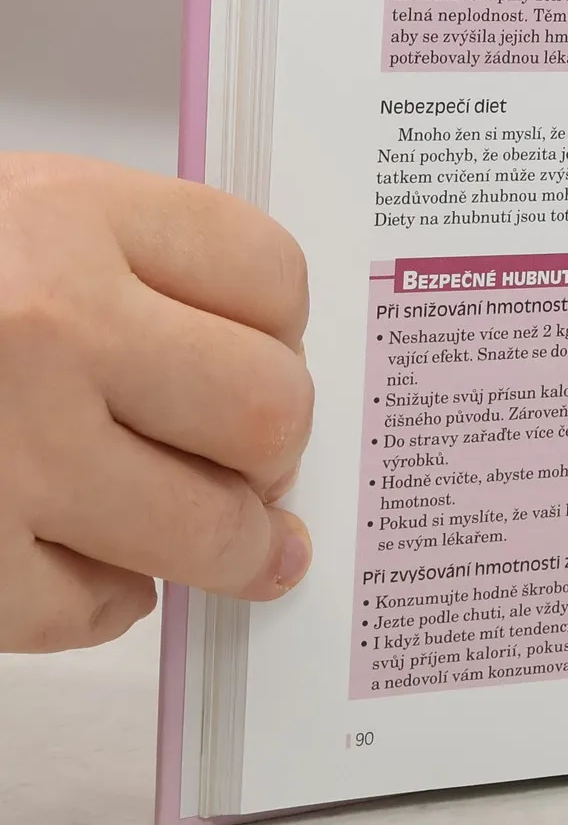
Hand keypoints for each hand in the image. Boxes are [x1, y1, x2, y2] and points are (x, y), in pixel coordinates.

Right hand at [0, 156, 313, 651]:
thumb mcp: (6, 216)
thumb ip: (118, 265)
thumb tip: (253, 350)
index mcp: (66, 219)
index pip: (270, 276)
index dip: (283, 328)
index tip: (272, 352)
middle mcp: (46, 330)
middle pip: (266, 407)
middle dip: (275, 445)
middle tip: (256, 457)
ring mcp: (5, 456)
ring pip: (209, 526)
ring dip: (234, 545)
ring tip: (238, 543)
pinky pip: (90, 608)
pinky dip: (105, 601)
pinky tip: (91, 567)